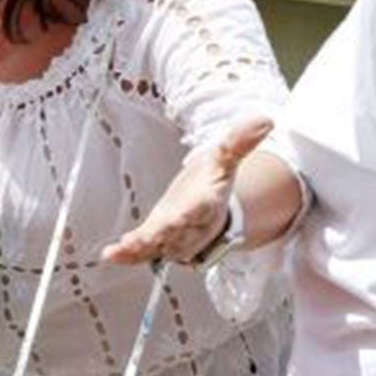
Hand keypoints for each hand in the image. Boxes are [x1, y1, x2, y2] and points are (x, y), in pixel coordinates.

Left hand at [102, 116, 271, 264]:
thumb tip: (266, 120)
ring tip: (120, 251)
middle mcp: (190, 226)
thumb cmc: (213, 183)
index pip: (198, 210)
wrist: (211, 210)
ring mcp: (172, 237)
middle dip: (158, 238)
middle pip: (175, 234)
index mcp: (206, 205)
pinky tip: (109, 255)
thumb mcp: (225, 159)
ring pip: (156, 248)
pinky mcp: (155, 241)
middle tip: (140, 240)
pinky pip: (141, 252)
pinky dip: (126, 255)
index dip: (189, 216)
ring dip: (138, 250)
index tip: (179, 219)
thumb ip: (239, 141)